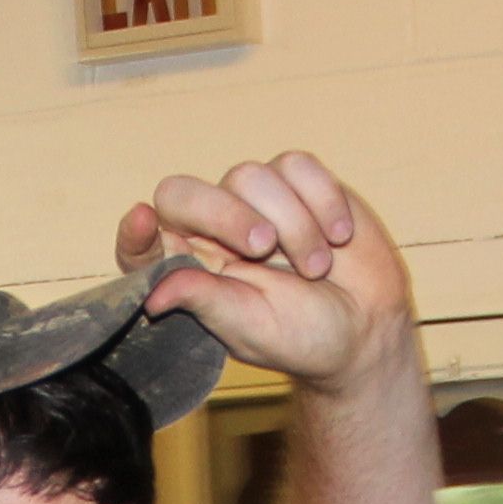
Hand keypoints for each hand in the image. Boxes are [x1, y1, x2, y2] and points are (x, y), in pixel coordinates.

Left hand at [115, 153, 416, 401]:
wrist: (367, 327)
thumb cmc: (303, 337)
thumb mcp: (251, 329)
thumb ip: (204, 301)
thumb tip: (152, 295)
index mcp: (190, 270)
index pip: (144, 244)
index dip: (135, 233)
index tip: (141, 222)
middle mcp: (212, 231)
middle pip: (185, 193)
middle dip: (225, 213)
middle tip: (263, 247)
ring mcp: (254, 202)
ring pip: (251, 176)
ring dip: (292, 223)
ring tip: (317, 268)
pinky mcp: (297, 183)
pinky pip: (297, 166)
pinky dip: (323, 199)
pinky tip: (339, 235)